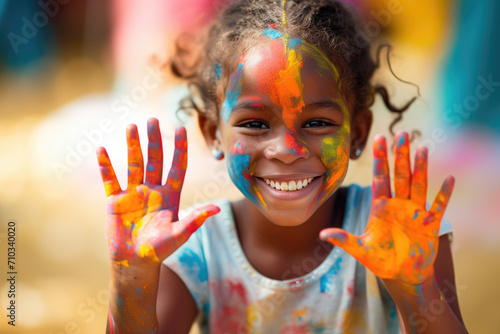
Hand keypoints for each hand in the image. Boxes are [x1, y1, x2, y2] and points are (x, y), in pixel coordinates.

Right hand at [97, 118, 219, 266]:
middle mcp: (153, 190)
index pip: (177, 166)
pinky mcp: (116, 200)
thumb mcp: (180, 234)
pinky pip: (110, 180)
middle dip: (154, 140)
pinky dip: (106, 166)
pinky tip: (102, 150)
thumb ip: (195, 219)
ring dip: (132, 146)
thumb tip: (216, 209)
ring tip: (132, 126)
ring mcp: (134, 193)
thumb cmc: (160, 250)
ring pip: (134, 164)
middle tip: (153, 120)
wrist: (135, 262)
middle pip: (155, 159)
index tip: (182, 129)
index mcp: (170, 195)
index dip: (180, 148)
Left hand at [320, 131, 453, 283]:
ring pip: (418, 185)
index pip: (380, 177)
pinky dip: (444, 194)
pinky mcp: (431, 225)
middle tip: (401, 134)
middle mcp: (398, 205)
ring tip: (422, 148)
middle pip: (400, 176)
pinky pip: (439, 206)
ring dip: (421, 168)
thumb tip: (322, 234)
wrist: (403, 276)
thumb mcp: (361, 250)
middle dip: (400, 156)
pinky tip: (450, 178)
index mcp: (381, 207)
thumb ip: (344, 240)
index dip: (380, 159)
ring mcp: (416, 213)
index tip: (378, 138)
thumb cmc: (381, 261)